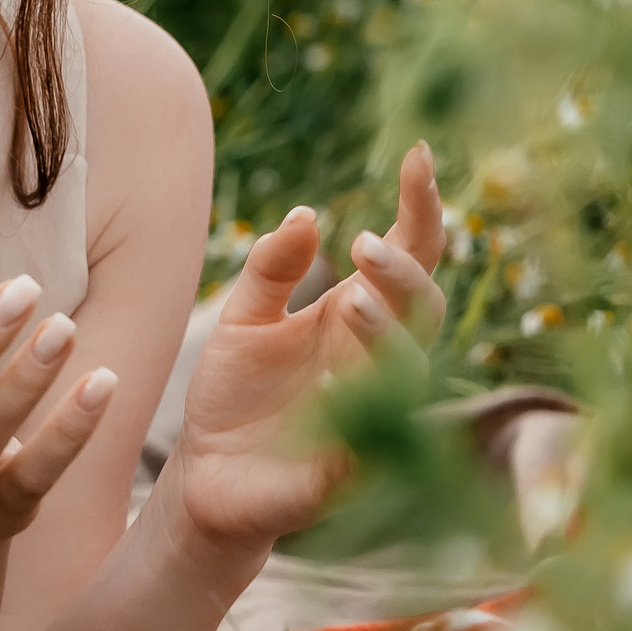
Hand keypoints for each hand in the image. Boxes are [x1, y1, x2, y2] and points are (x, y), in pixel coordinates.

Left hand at [170, 143, 447, 552]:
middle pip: (423, 306)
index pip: (406, 255)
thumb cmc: (235, 392)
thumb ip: (272, 268)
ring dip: (388, 332)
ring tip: (354, 300)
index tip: (418, 155)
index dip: (420, 208)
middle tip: (364, 246)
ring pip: (407, 367)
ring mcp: (371, 411)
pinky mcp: (350, 465)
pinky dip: (366, 406)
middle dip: (404, 275)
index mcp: (355, 315)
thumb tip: (309, 214)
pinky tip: (345, 380)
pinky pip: (374, 436)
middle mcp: (376, 359)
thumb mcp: (243, 317)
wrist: (208, 474)